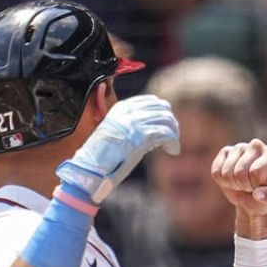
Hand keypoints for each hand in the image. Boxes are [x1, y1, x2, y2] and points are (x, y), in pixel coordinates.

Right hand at [56, 94, 178, 203]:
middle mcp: (129, 112)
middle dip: (171, 123)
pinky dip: (173, 143)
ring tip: (172, 146)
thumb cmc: (103, 155)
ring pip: (167, 120)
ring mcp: (135, 122)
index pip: (150, 100)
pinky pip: (167, 134)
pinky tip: (172, 151)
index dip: (162, 112)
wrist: (92, 165)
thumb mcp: (117, 132)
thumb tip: (152, 126)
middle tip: (172, 137)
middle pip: (162, 108)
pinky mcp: (142, 136)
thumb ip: (131, 125)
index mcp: (122, 108)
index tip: (165, 125)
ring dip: (174, 134)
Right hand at [211, 139, 266, 215]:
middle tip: (253, 186)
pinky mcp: (225, 151)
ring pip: (226, 172)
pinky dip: (223, 182)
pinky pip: (216, 172)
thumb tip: (257, 194)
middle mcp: (257, 145)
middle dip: (245, 186)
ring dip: (234, 184)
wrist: (256, 197)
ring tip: (244, 183)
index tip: (264, 185)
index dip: (257, 186)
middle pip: (240, 173)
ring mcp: (240, 147)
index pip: (255, 173)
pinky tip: (234, 179)